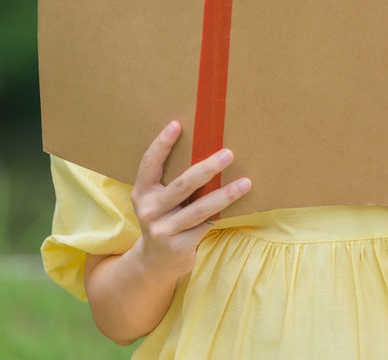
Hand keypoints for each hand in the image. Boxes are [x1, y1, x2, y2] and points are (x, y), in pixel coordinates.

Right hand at [128, 120, 250, 279]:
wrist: (155, 263)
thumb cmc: (164, 219)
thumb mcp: (159, 201)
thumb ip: (172, 181)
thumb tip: (206, 150)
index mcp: (142, 192)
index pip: (149, 163)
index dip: (162, 143)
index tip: (177, 124)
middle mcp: (150, 210)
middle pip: (182, 185)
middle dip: (207, 168)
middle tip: (228, 154)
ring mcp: (164, 230)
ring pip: (200, 208)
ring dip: (225, 194)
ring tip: (245, 182)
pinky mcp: (180, 246)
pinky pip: (207, 224)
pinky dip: (223, 211)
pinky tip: (238, 201)